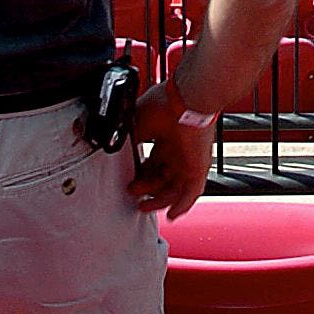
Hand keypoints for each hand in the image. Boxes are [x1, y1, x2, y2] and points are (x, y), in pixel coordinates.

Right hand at [128, 86, 210, 216]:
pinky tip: (172, 214)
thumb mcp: (136, 122)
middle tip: (132, 191)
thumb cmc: (164, 103)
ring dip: (159, 200)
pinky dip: (182, 205)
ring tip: (143, 206)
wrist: (185, 99)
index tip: (130, 179)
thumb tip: (115, 148)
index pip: (153, 163)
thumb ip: (128, 137)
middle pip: (162, 178)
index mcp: (165, 138)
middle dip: (146, 188)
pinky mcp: (198, 167)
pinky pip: (192, 192)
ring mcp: (189, 160)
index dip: (141, 174)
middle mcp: (178, 150)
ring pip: (175, 188)